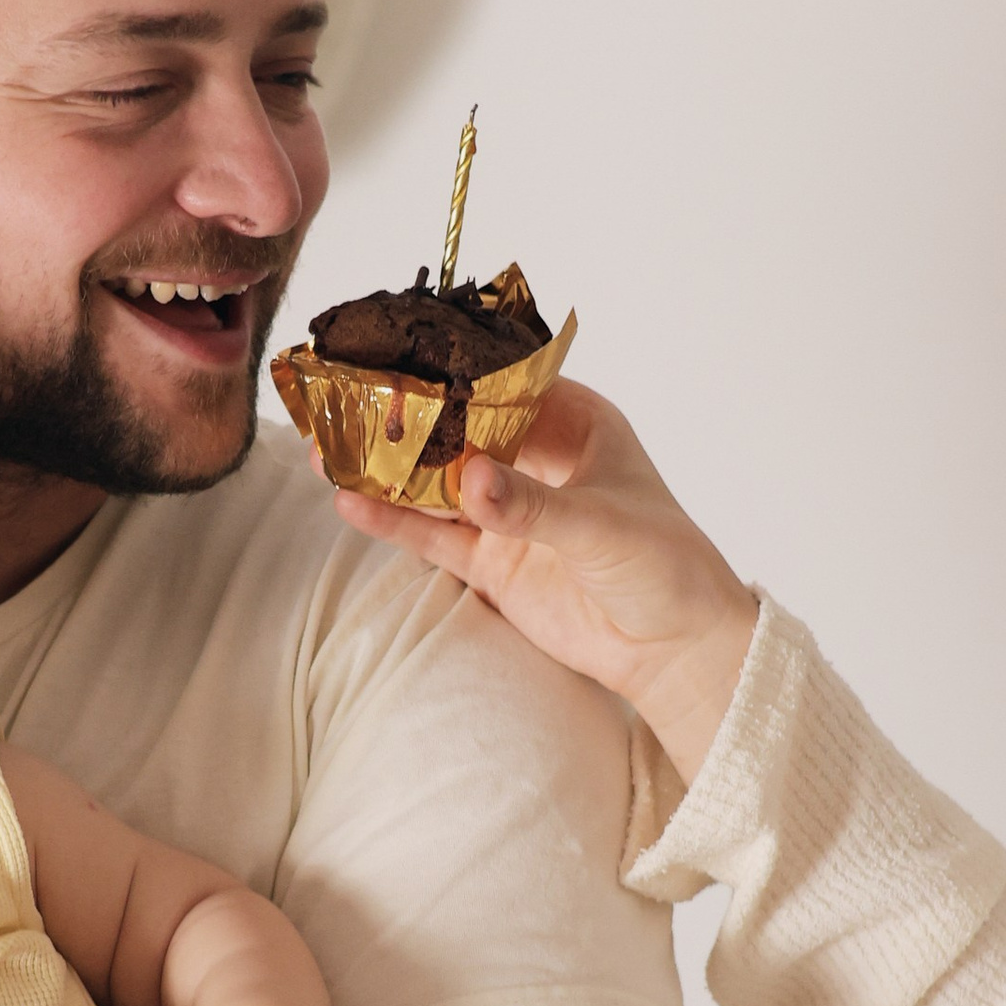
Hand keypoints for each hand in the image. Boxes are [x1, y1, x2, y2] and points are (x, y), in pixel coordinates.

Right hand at [333, 383, 761, 786]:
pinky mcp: (493, 562)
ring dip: (387, 470)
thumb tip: (471, 480)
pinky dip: (394, 521)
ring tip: (329, 449)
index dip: (452, 369)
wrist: (677, 651)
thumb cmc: (667, 567)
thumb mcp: (602, 525)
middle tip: (344, 399)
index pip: (504, 383)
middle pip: (459, 430)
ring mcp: (509, 512)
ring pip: (437, 482)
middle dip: (406, 418)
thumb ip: (532, 505)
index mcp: (577, 423)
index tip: (397, 354)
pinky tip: (351, 503)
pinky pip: (435, 536)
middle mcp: (536, 460)